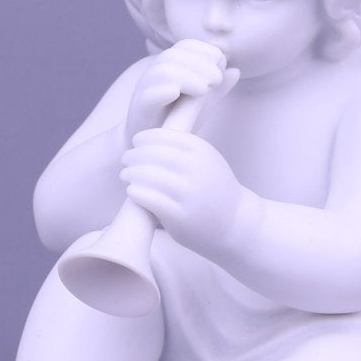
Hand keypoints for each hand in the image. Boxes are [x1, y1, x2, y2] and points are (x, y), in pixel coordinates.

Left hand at [120, 128, 247, 253]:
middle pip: (152, 154)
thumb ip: (184, 148)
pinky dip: (135, 191)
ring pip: (147, 175)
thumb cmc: (214, 189)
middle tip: (125, 159)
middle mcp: (196, 169)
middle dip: (134, 155)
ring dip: (131, 173)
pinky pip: (149, 198)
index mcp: (202, 151)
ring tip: (125, 175)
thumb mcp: (207, 160)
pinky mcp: (179, 215)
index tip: (136, 142)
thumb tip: (148, 137)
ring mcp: (188, 193)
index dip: (144, 138)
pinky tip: (132, 191)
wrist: (235, 224)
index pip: (162, 136)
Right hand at [125, 40, 229, 142]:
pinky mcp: (140, 108)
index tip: (221, 64)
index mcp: (170, 67)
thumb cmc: (178, 118)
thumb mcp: (202, 102)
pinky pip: (149, 94)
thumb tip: (236, 71)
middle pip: (174, 55)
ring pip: (161, 71)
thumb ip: (218, 88)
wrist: (152, 145)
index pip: (186, 46)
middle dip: (199, 63)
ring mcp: (146, 90)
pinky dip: (164, 91)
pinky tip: (178, 94)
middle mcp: (156, 74)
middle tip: (216, 80)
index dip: (205, 51)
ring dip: (186, 76)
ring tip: (204, 89)